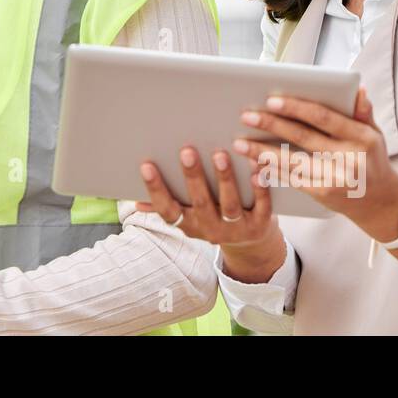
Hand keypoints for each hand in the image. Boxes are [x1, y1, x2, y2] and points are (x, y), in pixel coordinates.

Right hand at [137, 146, 286, 283]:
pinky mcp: (261, 225)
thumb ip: (167, 207)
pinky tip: (257, 168)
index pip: (167, 209)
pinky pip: (262, 206)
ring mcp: (237, 229)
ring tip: (220, 155)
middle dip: (193, 177)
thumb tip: (136, 202)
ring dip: (224, 180)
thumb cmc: (213, 218)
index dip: (155, 189)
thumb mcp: (189, 217)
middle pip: (200, 203)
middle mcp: (211, 229)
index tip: (146, 165)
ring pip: (230, 205)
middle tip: (187, 151)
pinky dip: (260, 188)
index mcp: (189, 225)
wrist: (251, 247)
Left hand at [234, 87, 397, 236]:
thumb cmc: (372, 161)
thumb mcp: (375, 135)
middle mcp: (349, 157)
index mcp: (361, 137)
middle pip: (302, 137)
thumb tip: (358, 89)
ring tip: (239, 142)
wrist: (381, 203)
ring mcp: (335, 177)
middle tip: (246, 116)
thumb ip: (363, 113)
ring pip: (291, 160)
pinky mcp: (323, 193)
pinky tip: (254, 161)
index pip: (323, 117)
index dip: (296, 108)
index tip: (271, 100)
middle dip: (271, 125)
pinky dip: (271, 169)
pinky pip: (292, 178)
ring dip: (262, 151)